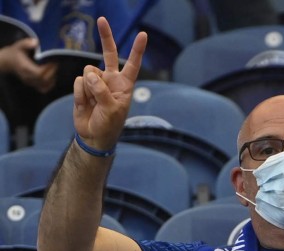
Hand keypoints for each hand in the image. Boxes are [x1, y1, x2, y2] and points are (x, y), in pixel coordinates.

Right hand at [0, 38, 57, 92]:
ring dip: (53, 78)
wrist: (7, 62)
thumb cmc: (15, 53)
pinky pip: (43, 89)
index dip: (49, 69)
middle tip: (55, 63)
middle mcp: (28, 77)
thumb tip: (36, 42)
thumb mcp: (19, 45)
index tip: (53, 61)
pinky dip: (50, 85)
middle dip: (53, 72)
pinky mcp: (32, 85)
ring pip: (45, 85)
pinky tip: (51, 76)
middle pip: (44, 80)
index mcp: (25, 67)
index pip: (40, 73)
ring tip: (53, 69)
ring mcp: (30, 82)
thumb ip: (26, 43)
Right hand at [73, 17, 146, 150]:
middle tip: (102, 20)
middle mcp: (111, 80)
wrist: (93, 136)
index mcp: (125, 85)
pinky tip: (86, 104)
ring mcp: (96, 82)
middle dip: (106, 37)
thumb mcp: (112, 110)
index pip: (132, 64)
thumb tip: (90, 75)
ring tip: (94, 103)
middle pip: (108, 54)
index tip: (143, 35)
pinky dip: (80, 93)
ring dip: (89, 88)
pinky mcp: (82, 87)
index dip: (137, 50)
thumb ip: (103, 92)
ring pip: (88, 72)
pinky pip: (78, 82)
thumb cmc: (110, 125)